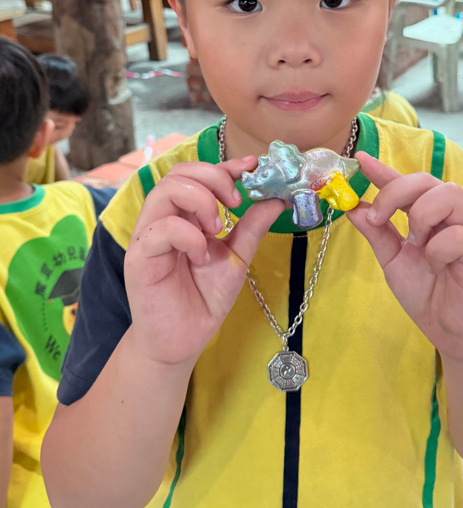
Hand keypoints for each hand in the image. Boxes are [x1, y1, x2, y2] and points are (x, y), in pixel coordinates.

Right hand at [124, 158, 283, 366]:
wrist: (182, 342)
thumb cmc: (203, 298)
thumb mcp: (235, 257)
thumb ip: (251, 228)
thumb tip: (277, 199)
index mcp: (184, 215)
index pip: (197, 174)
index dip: (224, 165)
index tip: (252, 165)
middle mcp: (163, 219)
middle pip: (178, 173)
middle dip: (213, 178)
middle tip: (236, 202)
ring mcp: (148, 237)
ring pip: (164, 191)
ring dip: (199, 201)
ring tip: (218, 227)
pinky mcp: (139, 258)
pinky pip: (160, 229)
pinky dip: (188, 234)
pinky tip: (201, 253)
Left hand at [347, 152, 462, 362]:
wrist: (450, 333)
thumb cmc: (427, 293)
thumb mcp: (393, 261)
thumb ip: (377, 234)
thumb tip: (354, 207)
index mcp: (431, 216)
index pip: (409, 184)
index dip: (385, 170)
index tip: (360, 160)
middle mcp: (453, 218)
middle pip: (430, 180)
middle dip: (397, 191)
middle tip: (378, 218)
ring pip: (451, 195)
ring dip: (422, 214)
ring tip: (415, 241)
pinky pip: (460, 235)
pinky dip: (439, 249)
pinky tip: (436, 266)